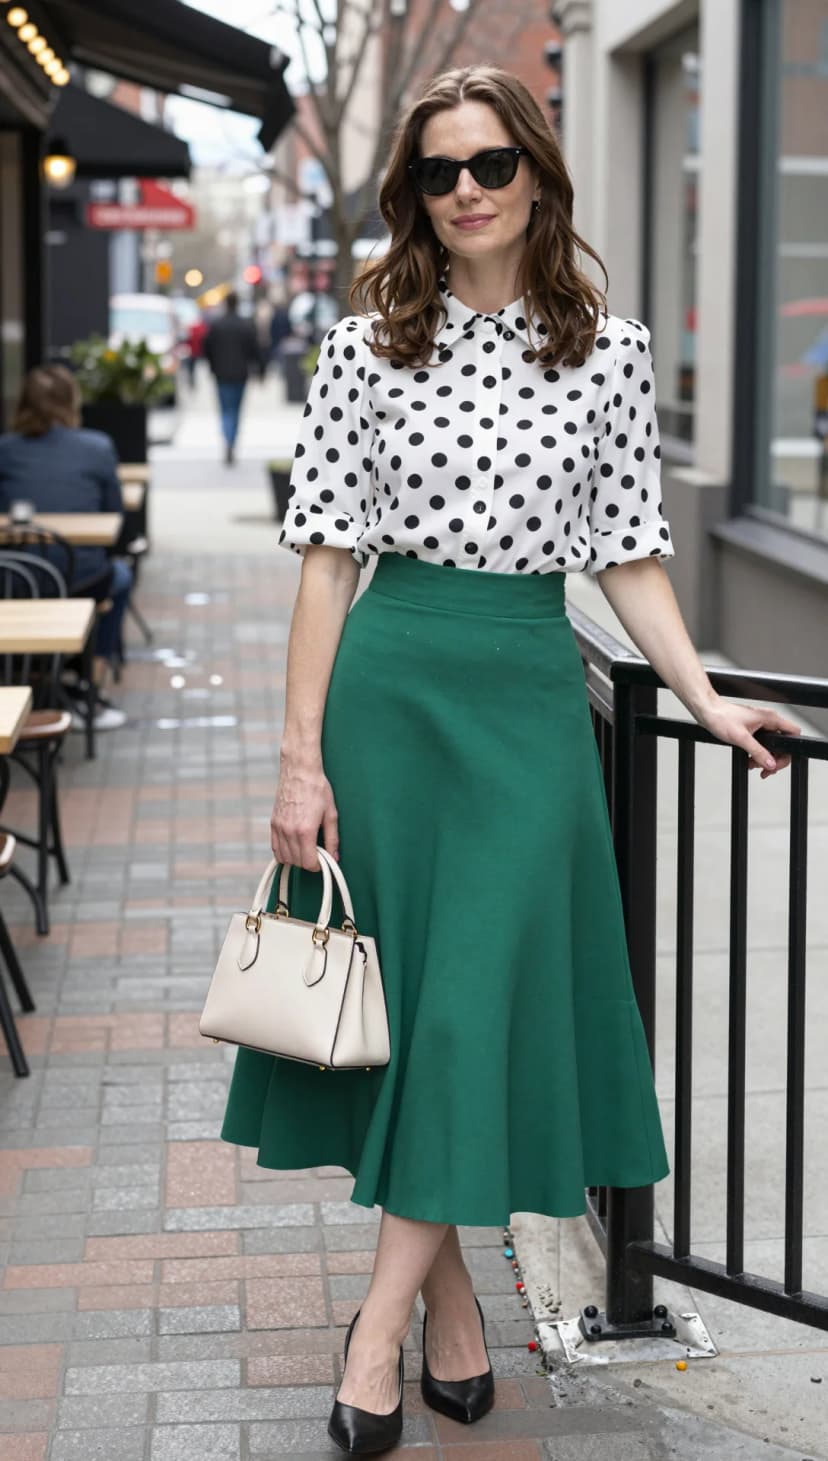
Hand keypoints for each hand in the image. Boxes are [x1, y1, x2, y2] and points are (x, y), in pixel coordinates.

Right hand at [270, 755, 338, 869]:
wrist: (299, 771)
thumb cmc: (317, 789)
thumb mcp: (331, 814)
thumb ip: (332, 839)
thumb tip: (334, 857)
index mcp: (305, 831)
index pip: (308, 863)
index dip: (318, 865)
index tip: (323, 860)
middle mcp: (289, 831)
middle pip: (296, 862)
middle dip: (308, 862)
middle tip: (317, 854)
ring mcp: (279, 827)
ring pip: (284, 857)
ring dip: (296, 858)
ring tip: (306, 849)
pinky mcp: (273, 823)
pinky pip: (275, 847)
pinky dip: (284, 852)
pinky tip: (293, 846)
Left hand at [699, 698, 800, 777]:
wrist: (708, 711)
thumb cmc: (721, 717)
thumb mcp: (741, 738)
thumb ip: (758, 752)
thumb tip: (770, 763)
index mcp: (770, 718)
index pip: (793, 732)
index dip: (790, 748)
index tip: (778, 761)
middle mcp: (767, 720)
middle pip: (783, 743)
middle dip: (775, 759)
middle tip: (766, 769)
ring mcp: (760, 725)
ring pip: (771, 746)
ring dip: (764, 759)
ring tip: (753, 765)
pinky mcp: (752, 729)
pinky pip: (761, 745)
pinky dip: (757, 754)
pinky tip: (749, 760)